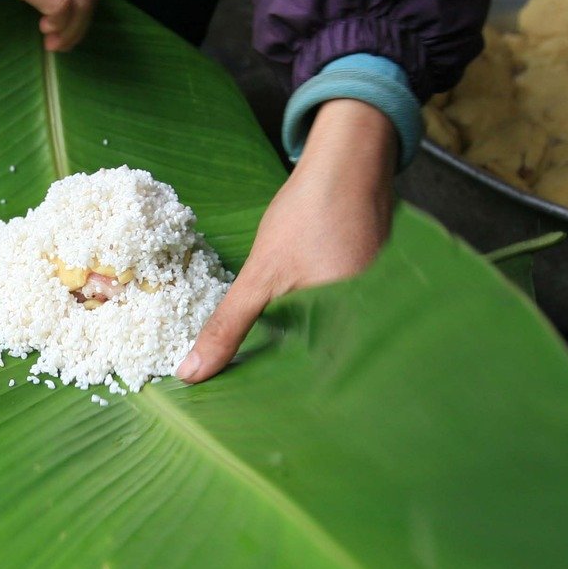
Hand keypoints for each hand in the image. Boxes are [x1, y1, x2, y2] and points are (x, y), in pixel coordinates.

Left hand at [176, 99, 397, 382]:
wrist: (348, 160)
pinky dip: (317, 321)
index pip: (317, 385)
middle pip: (326, 367)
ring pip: (332, 342)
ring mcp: (378, 306)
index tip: (252, 408)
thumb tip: (189, 373)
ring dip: (303, 349)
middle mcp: (373, 326)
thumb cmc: (310, 213)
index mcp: (351, 331)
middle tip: (254, 393)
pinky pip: (342, 318)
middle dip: (290, 377)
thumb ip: (228, 327)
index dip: (284, 397)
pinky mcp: (375, 290)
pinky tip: (295, 322)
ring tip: (271, 367)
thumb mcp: (260, 275)